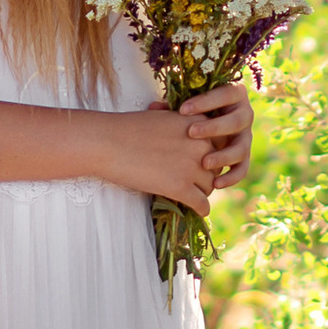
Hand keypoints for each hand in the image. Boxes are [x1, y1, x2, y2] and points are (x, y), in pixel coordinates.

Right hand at [106, 105, 229, 213]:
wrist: (108, 143)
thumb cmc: (129, 128)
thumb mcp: (163, 117)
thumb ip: (182, 125)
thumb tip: (191, 134)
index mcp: (197, 125)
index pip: (219, 142)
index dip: (211, 152)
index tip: (201, 160)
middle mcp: (200, 144)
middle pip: (217, 165)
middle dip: (208, 173)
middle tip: (197, 179)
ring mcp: (191, 167)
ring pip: (210, 185)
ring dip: (203, 191)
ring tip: (194, 195)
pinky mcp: (180, 187)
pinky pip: (201, 203)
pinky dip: (201, 209)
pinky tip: (198, 210)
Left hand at [179, 83, 252, 195]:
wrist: (206, 126)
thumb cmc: (192, 110)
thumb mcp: (187, 105)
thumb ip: (175, 106)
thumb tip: (153, 107)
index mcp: (234, 94)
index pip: (225, 94)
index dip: (205, 102)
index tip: (182, 110)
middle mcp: (245, 115)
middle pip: (236, 121)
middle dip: (214, 127)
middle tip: (191, 133)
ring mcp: (246, 137)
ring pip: (241, 147)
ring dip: (224, 156)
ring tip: (205, 163)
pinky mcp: (243, 156)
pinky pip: (242, 169)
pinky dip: (231, 177)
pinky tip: (215, 184)